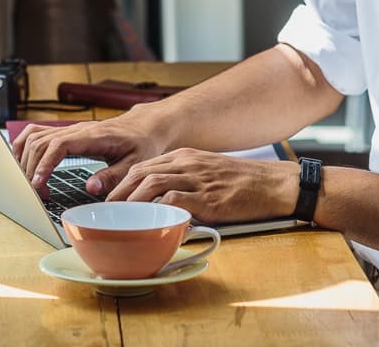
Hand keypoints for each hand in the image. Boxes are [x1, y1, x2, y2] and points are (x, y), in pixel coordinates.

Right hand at [13, 113, 165, 196]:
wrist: (145, 126)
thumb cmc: (142, 144)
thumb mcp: (135, 163)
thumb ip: (113, 176)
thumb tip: (90, 188)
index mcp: (94, 135)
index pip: (59, 144)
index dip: (45, 163)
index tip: (38, 183)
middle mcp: (78, 129)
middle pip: (41, 142)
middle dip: (32, 168)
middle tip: (36, 193)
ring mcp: (70, 129)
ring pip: (36, 136)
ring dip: (26, 158)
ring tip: (30, 183)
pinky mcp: (67, 133)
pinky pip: (38, 133)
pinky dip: (26, 147)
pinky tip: (25, 163)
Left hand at [105, 149, 298, 224]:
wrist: (273, 184)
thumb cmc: (242, 182)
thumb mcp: (207, 172)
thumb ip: (184, 181)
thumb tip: (160, 199)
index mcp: (185, 157)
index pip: (144, 166)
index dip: (123, 182)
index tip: (110, 198)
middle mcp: (187, 164)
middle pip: (142, 172)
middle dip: (119, 192)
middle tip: (106, 210)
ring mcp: (197, 180)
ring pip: (153, 184)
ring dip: (132, 201)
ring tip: (120, 217)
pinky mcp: (209, 198)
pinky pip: (177, 201)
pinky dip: (161, 211)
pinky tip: (152, 223)